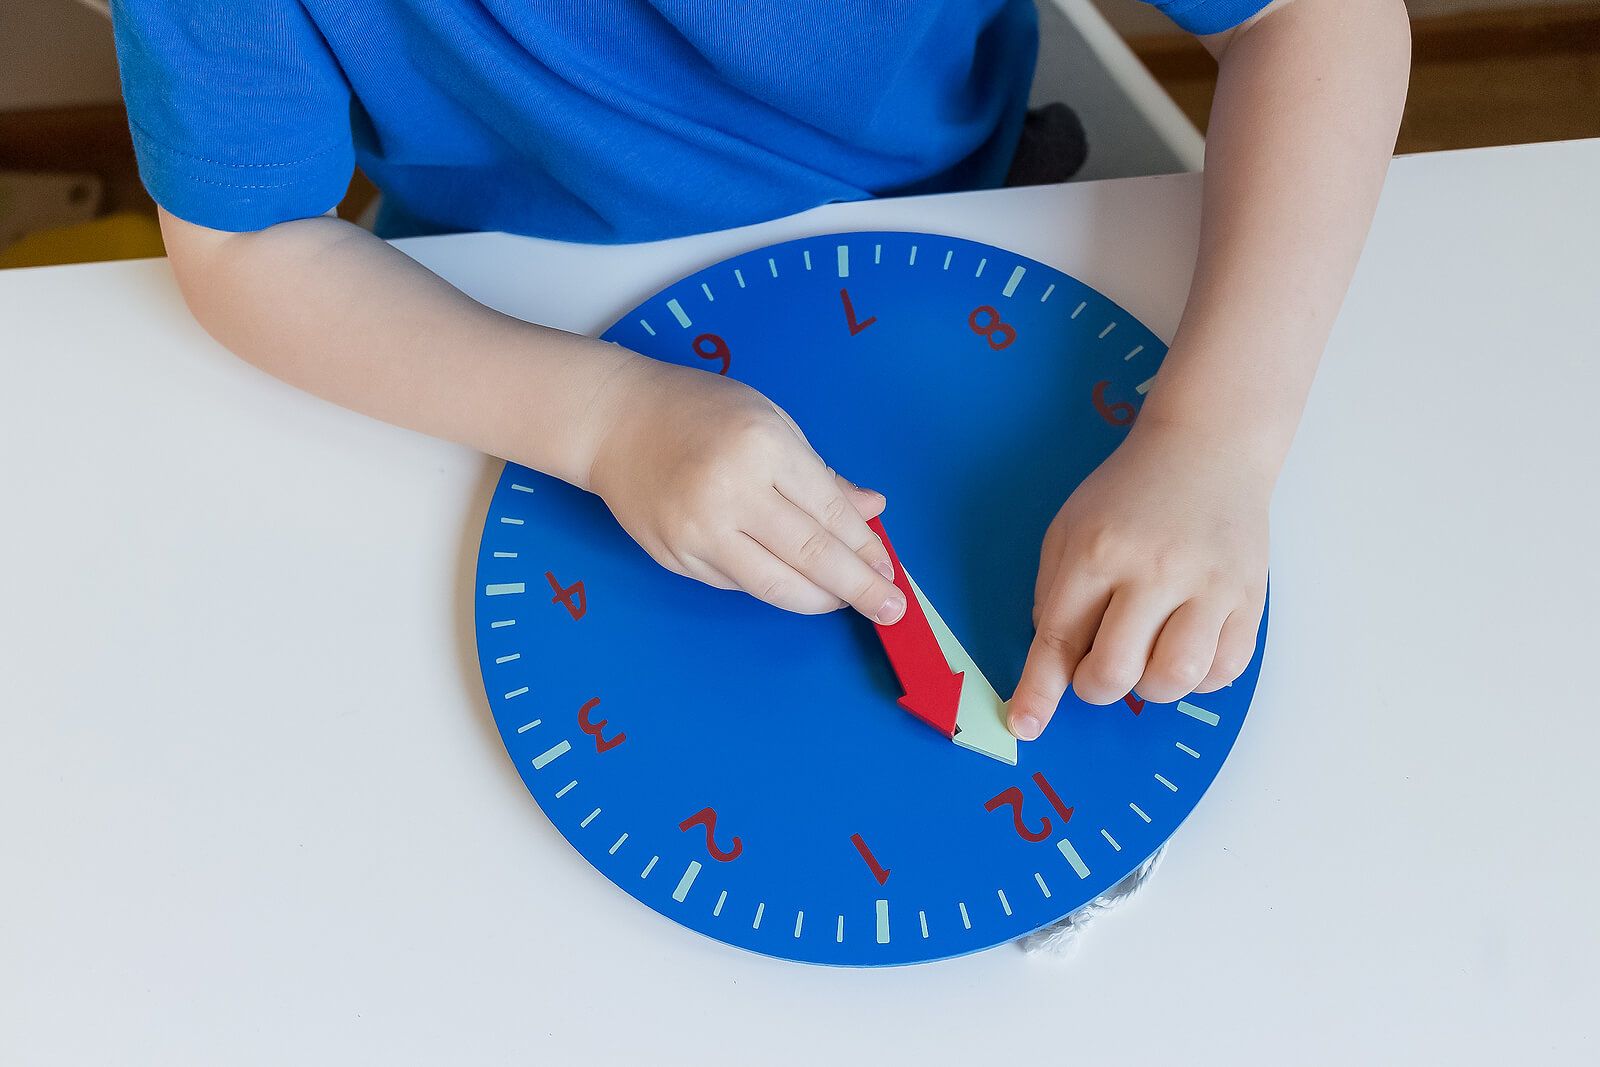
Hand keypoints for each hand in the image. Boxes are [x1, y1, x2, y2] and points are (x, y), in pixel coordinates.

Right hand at [585, 354, 906, 622]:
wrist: (613, 421)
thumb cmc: (696, 410)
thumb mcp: (771, 421)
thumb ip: (821, 474)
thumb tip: (871, 512)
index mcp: (762, 447)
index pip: (829, 513)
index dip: (864, 548)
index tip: (888, 570)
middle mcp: (730, 493)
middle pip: (810, 556)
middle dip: (858, 588)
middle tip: (891, 609)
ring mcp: (698, 531)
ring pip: (774, 585)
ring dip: (819, 600)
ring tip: (845, 603)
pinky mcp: (676, 557)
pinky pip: (738, 584)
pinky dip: (773, 586)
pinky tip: (793, 583)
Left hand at [1007, 418, 1269, 739]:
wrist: (1209, 447)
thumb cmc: (1131, 491)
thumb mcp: (1069, 528)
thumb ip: (1055, 594)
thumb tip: (1054, 663)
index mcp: (1098, 552)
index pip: (1059, 639)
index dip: (1039, 692)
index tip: (1026, 723)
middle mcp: (1154, 571)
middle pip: (1115, 673)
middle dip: (1096, 686)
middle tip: (1099, 665)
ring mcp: (1208, 586)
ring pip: (1174, 680)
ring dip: (1150, 686)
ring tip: (1147, 655)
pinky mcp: (1249, 598)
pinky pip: (1223, 672)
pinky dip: (1198, 678)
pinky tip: (1185, 647)